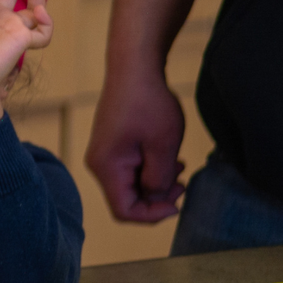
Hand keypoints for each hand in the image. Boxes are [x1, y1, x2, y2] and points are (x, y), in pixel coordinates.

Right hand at [85, 65, 185, 221]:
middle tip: (183, 181)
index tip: (178, 204)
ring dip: (156, 182)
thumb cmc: (148, 102)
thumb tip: (155, 197)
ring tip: (178, 165)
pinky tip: (167, 156)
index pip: (124, 211)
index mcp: (106, 167)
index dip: (152, 215)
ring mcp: (104, 154)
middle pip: (127, 199)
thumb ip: (159, 179)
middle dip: (157, 197)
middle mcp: (99, 164)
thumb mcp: (163, 145)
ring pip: (131, 184)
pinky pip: (130, 169)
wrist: (134, 68)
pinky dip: (150, 169)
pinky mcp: (111, 145)